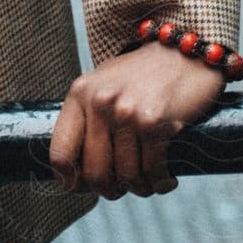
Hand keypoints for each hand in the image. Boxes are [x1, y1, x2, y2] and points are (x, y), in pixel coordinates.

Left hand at [48, 44, 223, 198]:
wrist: (182, 52)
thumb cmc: (141, 76)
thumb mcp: (103, 86)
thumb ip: (88, 119)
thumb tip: (75, 173)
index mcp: (80, 94)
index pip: (60, 152)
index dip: (69, 180)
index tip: (82, 188)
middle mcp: (100, 102)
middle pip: (95, 173)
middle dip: (109, 190)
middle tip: (121, 188)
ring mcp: (127, 113)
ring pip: (127, 176)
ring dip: (139, 188)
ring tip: (146, 182)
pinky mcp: (155, 123)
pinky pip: (153, 171)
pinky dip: (160, 183)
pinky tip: (165, 180)